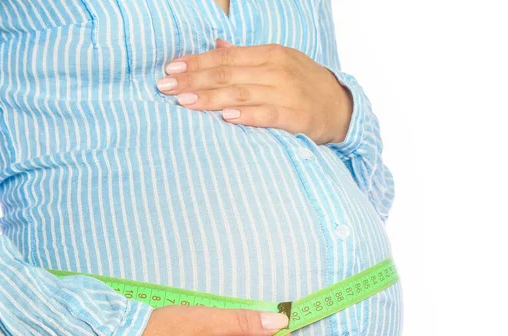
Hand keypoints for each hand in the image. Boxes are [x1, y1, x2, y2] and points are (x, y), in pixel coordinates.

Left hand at [156, 38, 352, 144]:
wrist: (341, 107)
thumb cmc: (303, 84)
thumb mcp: (278, 63)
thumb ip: (246, 57)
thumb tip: (217, 46)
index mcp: (269, 54)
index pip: (225, 57)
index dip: (196, 62)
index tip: (170, 70)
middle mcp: (276, 70)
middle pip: (228, 74)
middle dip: (194, 80)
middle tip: (165, 88)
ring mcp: (287, 92)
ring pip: (242, 93)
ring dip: (211, 97)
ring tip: (185, 102)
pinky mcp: (297, 116)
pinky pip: (268, 115)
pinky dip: (246, 115)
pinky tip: (225, 117)